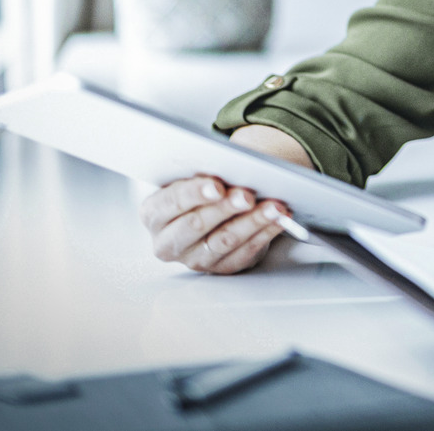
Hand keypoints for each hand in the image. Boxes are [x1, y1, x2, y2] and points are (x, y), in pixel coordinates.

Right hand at [137, 125, 313, 274]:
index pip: (171, 202)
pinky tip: (279, 220)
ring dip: (253, 221)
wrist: (210, 210)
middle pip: (197, 224)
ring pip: (225, 240)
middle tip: (247, 196)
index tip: (217, 185)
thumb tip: (230, 165)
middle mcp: (168, 242)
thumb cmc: (200, 188)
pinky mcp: (220, 268)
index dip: (194, 193)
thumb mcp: (193, 177)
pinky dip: (265, 233)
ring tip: (274, 206)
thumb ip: (202, 172)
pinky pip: (245, 252)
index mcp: (154, 213)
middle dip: (225, 208)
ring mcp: (194, 259)